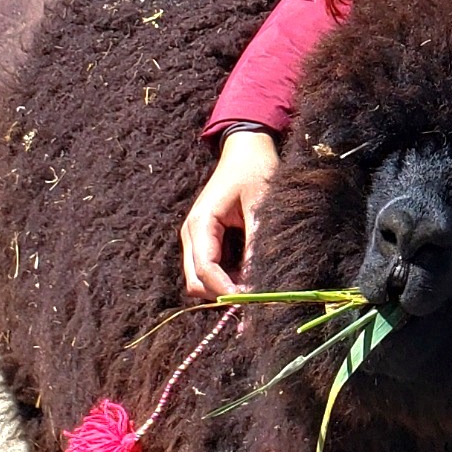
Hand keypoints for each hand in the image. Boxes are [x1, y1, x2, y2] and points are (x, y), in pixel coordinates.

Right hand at [181, 129, 279, 298]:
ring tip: (257, 288)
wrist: (246, 150)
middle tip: (257, 301)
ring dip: (225, 289)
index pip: (205, 270)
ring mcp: (196, 239)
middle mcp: (191, 234)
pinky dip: (227, 279)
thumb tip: (257, 282)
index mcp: (200, 223)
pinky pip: (210, 270)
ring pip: (201, 279)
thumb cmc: (255, 171)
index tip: (253, 301)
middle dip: (222, 294)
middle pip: (196, 282)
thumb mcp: (260, 206)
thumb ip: (255, 244)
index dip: (226, 290)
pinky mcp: (206, 240)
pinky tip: (251, 276)